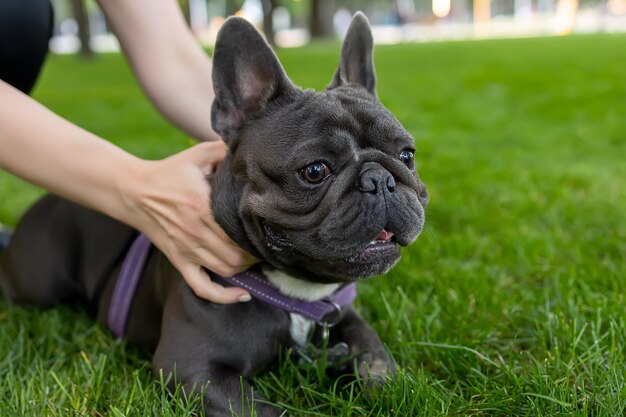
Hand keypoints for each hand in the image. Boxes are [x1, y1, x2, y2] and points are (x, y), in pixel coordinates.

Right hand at [120, 141, 256, 302]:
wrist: (134, 191)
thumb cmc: (170, 172)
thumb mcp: (197, 155)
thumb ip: (224, 149)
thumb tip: (252, 146)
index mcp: (202, 207)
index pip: (238, 230)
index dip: (259, 234)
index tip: (273, 229)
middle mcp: (195, 232)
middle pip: (237, 256)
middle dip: (258, 254)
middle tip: (269, 245)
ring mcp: (186, 250)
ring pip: (225, 271)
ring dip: (246, 269)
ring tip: (258, 259)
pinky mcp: (179, 260)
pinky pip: (201, 287)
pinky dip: (222, 296)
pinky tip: (241, 295)